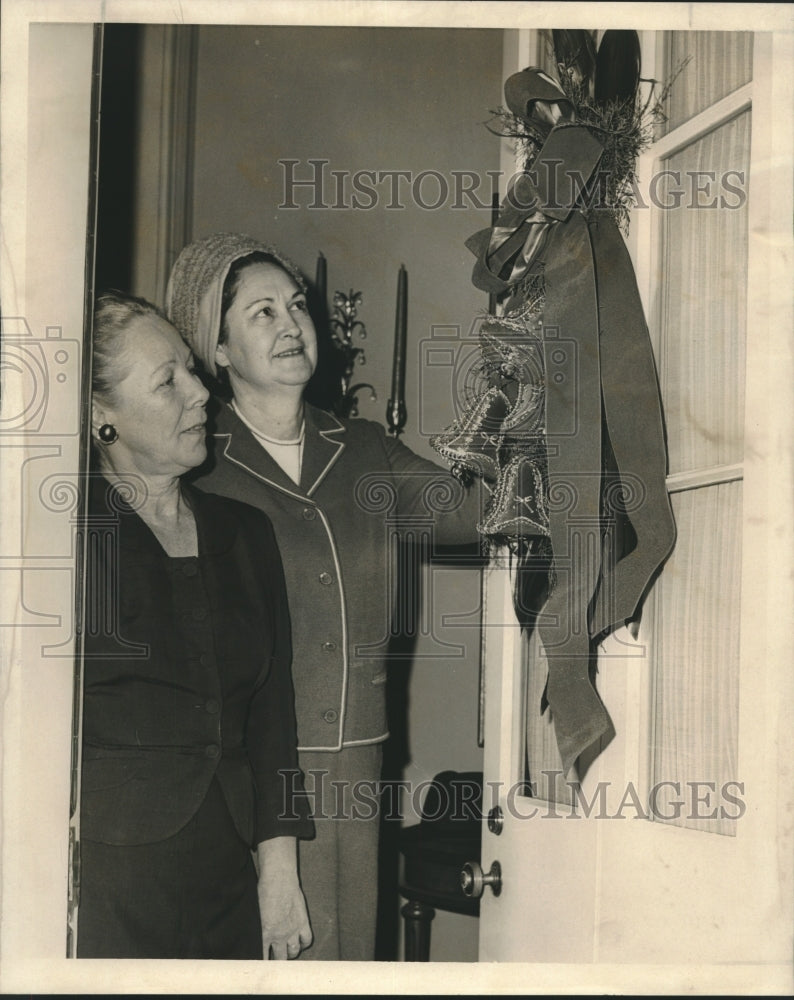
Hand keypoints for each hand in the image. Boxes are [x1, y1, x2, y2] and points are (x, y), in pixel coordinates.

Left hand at [256, 837, 312, 959]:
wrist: (279, 878)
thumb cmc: (263, 891)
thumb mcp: (254, 912)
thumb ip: (254, 928)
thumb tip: (245, 938)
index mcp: (264, 933)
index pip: (262, 959)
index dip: (261, 967)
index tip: (260, 970)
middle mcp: (279, 935)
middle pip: (280, 959)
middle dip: (277, 963)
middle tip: (274, 962)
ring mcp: (293, 929)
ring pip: (294, 952)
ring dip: (290, 953)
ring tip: (286, 951)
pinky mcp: (303, 922)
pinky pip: (307, 940)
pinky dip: (304, 943)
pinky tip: (299, 942)